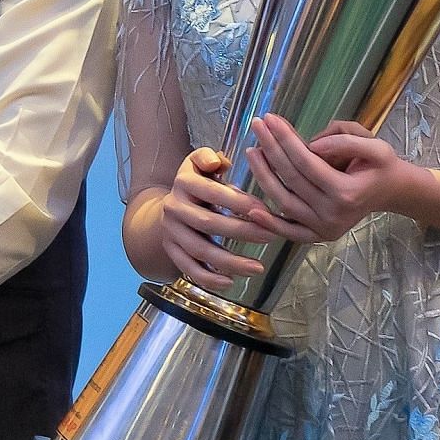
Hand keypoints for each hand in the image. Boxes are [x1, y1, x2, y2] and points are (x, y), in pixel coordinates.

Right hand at [156, 146, 282, 292]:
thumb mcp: (199, 163)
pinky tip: (230, 282)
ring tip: (257, 268)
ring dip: (230, 261)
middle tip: (270, 237)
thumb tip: (217, 162)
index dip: (239, 202)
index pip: (212, 192)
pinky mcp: (171, 250)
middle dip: (242, 231)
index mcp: (184, 182)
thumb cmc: (198, 184)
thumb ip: (209, 158)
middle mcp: (174, 207)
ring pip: (200, 250)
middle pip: (209, 223)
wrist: (169, 206)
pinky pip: (188, 268)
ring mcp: (171, 231)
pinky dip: (208, 278)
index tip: (264, 210)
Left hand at [243, 115, 402, 244]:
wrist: (390, 191)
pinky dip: (268, 222)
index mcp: (347, 192)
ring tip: (253, 150)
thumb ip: (347, 142)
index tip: (270, 118)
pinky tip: (250, 208)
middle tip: (257, 126)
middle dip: (271, 149)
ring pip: (284, 201)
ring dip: (263, 176)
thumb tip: (314, 145)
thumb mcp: (377, 147)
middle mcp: (333, 214)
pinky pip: (287, 230)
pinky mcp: (317, 236)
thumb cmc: (381, 166)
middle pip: (291, 179)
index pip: (306, 162)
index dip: (285, 139)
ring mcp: (323, 228)